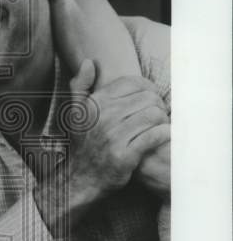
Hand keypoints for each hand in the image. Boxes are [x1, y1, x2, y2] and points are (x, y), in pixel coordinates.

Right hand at [66, 60, 169, 205]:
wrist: (81, 178)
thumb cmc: (84, 143)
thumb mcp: (75, 112)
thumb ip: (80, 85)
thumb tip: (89, 62)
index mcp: (95, 103)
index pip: (133, 83)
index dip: (148, 89)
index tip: (150, 100)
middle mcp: (103, 117)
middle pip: (148, 98)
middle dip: (158, 106)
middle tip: (158, 116)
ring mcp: (113, 137)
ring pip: (154, 115)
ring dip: (164, 120)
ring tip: (161, 126)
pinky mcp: (125, 155)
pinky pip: (154, 136)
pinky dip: (165, 134)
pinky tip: (164, 136)